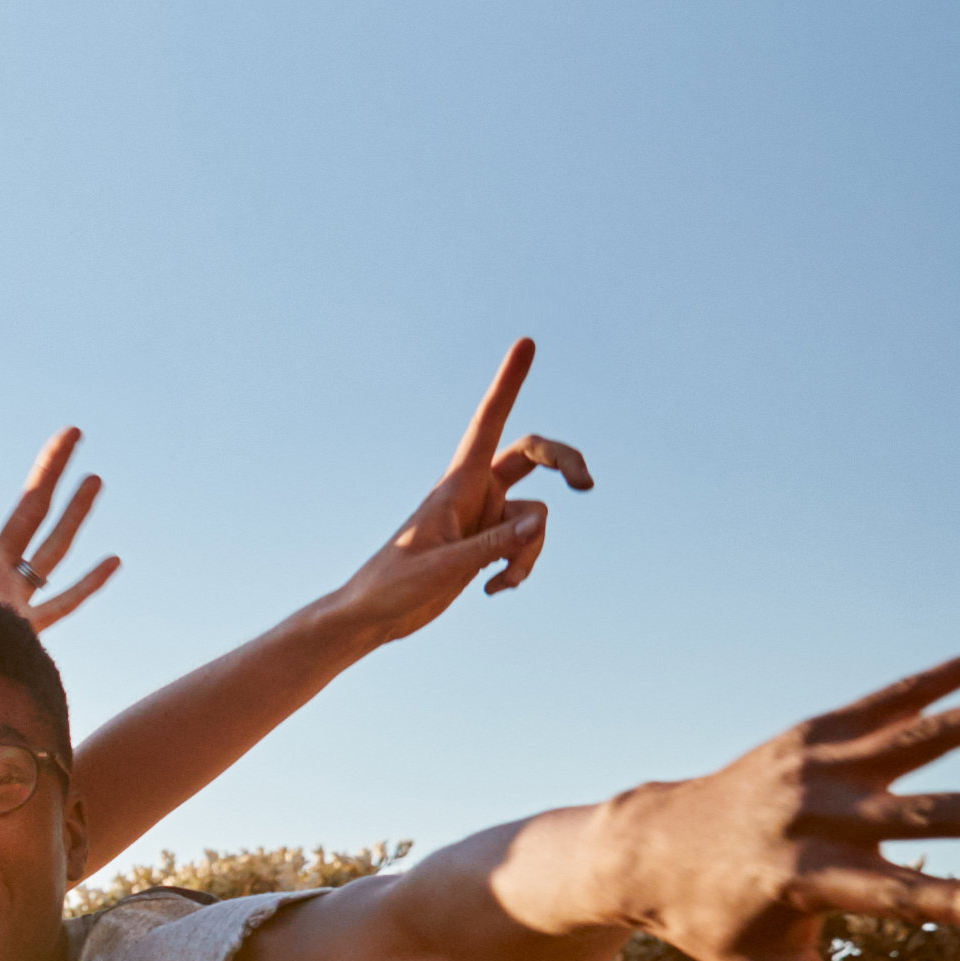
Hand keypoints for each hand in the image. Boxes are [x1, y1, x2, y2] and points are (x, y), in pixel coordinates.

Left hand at [330, 335, 594, 644]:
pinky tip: (491, 590)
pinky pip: (526, 546)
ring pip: (536, 520)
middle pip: (531, 456)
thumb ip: (491, 546)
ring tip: (500, 582)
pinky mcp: (489, 544)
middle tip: (587, 484)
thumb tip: (538, 525)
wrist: (372, 617)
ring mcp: (484, 519)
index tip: (527, 343)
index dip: (508, 383)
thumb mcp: (442, 566)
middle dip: (563, 464)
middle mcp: (474, 493)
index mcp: (456, 484)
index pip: (487, 423)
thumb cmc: (391, 586)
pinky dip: (520, 568)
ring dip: (530, 553)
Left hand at [603, 631, 959, 960]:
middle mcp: (813, 814)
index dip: (955, 903)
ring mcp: (818, 764)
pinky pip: (898, 695)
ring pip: (925, 733)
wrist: (647, 847)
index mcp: (802, 878)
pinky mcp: (819, 731)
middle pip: (927, 815)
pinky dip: (956, 669)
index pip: (892, 897)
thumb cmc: (715, 924)